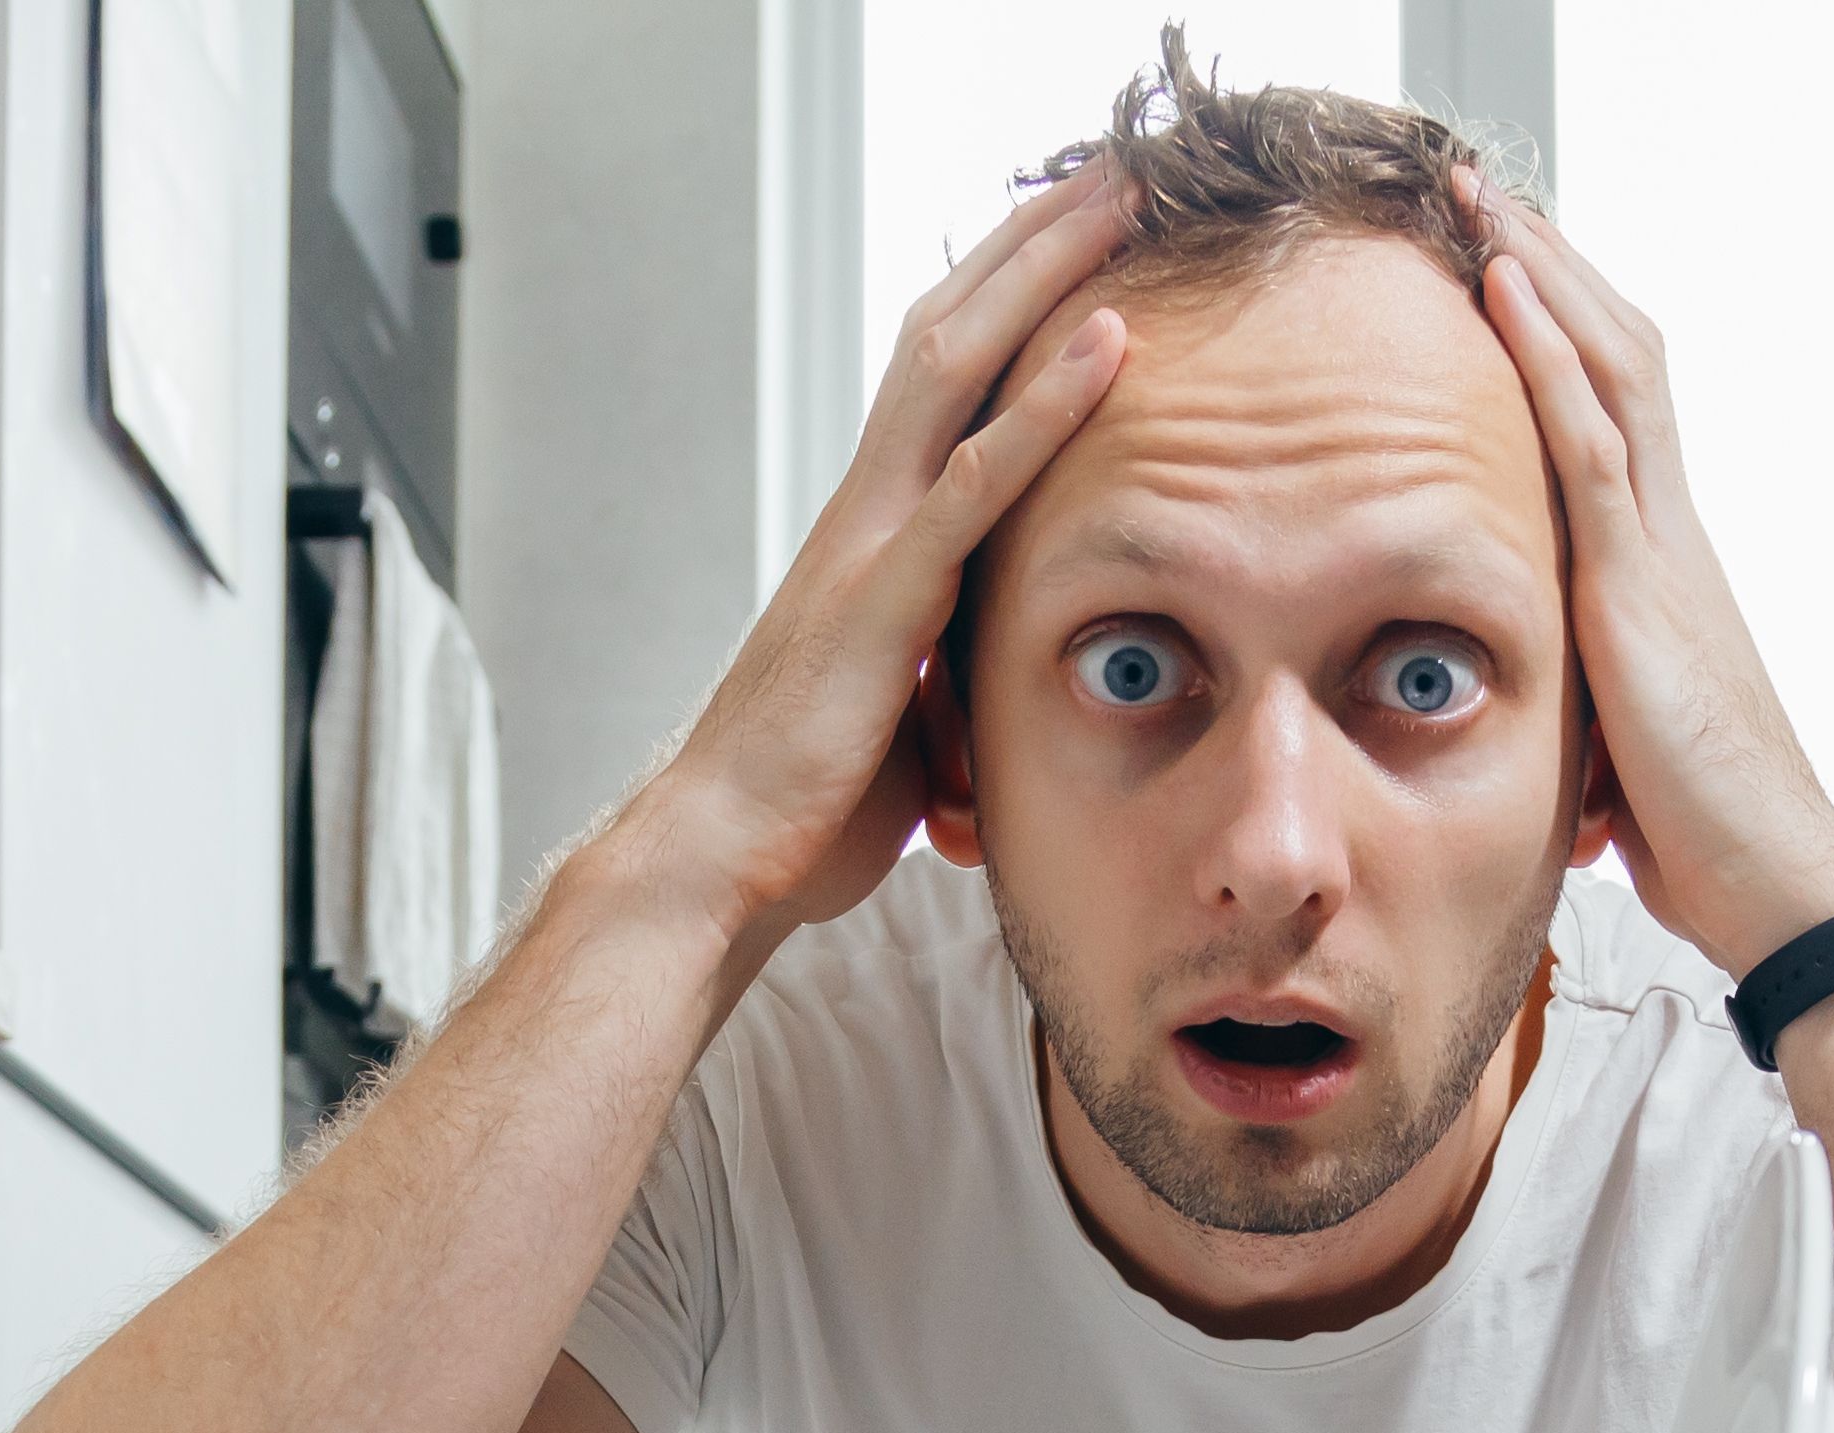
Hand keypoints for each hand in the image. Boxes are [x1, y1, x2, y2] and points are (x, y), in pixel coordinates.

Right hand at [620, 168, 1140, 950]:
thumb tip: (997, 682)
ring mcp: (868, 548)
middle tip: (1108, 169)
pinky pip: (974, 484)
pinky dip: (1045, 406)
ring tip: (1115, 204)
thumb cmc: (807, 805)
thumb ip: (948, 664)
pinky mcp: (883, 605)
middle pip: (947, 335)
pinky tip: (1106, 344)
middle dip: (1027, 245)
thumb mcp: (904, 715)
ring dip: (1041, 279)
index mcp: (868, 534)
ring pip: (956, 371)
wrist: (717, 863)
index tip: (1072, 234)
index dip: (1002, 297)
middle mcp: (863, 513)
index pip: (940, 380)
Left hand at [1469, 183, 1833, 980]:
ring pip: (1610, 368)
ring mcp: (1662, 550)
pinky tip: (1507, 289)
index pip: (1620, 409)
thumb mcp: (1620, 752)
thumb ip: (1586, 710)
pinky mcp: (1642, 587)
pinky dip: (1547, 355)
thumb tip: (1554, 750)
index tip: (1512, 262)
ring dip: (1544, 272)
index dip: (1570, 328)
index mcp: (1665, 565)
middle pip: (1620, 355)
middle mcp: (1672, 535)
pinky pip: (1592, 442)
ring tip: (1483, 198)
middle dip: (1555, 265)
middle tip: (1488, 191)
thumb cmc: (1708, 839)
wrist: (1778, 882)